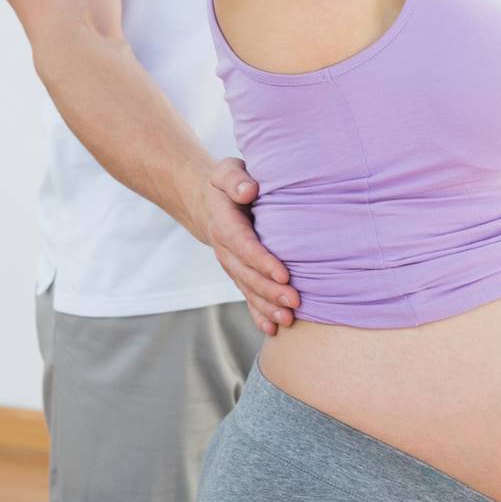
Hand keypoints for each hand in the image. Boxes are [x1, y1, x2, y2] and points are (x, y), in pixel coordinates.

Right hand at [197, 157, 299, 335]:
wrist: (205, 203)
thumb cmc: (225, 184)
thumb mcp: (226, 172)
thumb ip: (235, 179)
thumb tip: (250, 190)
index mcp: (225, 224)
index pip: (244, 246)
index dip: (263, 261)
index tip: (284, 273)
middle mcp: (226, 249)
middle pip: (248, 274)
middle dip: (270, 290)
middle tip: (295, 301)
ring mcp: (231, 265)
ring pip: (248, 290)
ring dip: (267, 306)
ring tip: (288, 320)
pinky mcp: (238, 274)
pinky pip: (246, 296)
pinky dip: (258, 314)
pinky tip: (272, 330)